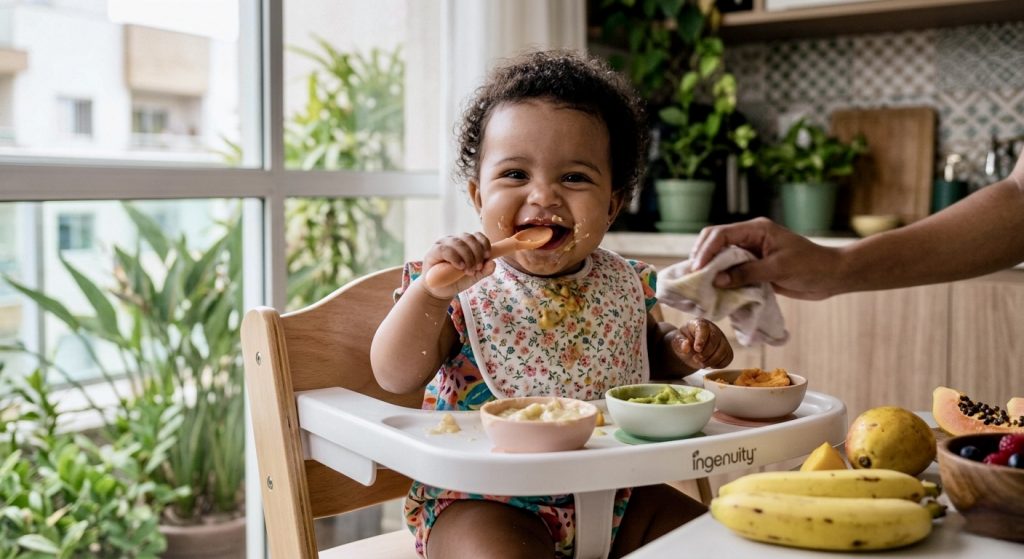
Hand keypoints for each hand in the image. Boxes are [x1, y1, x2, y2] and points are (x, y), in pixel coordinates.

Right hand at [420, 232, 496, 298]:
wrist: (439, 292)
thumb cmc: (456, 280)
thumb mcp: (474, 277)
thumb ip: (484, 270)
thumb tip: (493, 263)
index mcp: (465, 243)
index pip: (477, 235)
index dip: (484, 243)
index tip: (488, 256)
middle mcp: (454, 241)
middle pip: (469, 238)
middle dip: (477, 252)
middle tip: (478, 268)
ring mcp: (443, 244)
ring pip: (458, 242)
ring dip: (467, 256)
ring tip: (469, 271)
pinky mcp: (433, 252)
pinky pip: (445, 249)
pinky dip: (455, 257)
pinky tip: (460, 266)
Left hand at [671, 318, 732, 369]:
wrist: (689, 349)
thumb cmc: (683, 341)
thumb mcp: (677, 341)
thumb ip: (680, 342)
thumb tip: (686, 346)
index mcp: (700, 323)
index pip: (703, 328)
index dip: (701, 339)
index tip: (696, 349)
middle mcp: (713, 329)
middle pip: (715, 340)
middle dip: (706, 353)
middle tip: (696, 359)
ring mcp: (722, 339)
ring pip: (723, 350)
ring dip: (712, 360)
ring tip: (701, 364)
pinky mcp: (727, 349)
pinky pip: (728, 358)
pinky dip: (719, 364)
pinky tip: (710, 364)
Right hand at [689, 217, 841, 299]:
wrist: (832, 276)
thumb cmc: (810, 267)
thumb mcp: (778, 269)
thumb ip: (747, 273)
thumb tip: (717, 280)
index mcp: (756, 229)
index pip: (721, 234)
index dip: (705, 250)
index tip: (697, 269)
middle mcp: (751, 237)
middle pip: (716, 242)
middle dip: (702, 257)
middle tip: (693, 277)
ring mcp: (752, 252)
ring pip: (722, 256)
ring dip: (711, 270)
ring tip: (700, 285)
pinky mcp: (755, 266)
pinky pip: (732, 270)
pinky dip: (723, 280)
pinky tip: (716, 290)